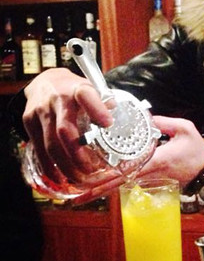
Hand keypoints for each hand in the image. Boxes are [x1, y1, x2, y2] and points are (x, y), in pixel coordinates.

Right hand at [23, 69, 113, 183]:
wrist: (44, 80)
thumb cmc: (73, 90)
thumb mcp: (91, 89)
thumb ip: (104, 104)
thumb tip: (116, 119)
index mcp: (77, 89)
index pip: (86, 96)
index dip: (97, 110)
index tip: (108, 124)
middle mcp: (57, 99)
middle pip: (65, 130)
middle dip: (78, 154)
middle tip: (90, 170)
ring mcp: (41, 111)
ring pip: (51, 144)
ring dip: (65, 165)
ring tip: (78, 179)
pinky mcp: (29, 121)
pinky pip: (38, 148)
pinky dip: (49, 166)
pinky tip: (59, 178)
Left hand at [72, 115, 203, 203]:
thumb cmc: (197, 152)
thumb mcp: (184, 129)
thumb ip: (163, 122)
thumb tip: (145, 118)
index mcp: (156, 160)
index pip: (127, 170)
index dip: (107, 178)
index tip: (90, 183)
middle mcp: (150, 174)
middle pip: (119, 184)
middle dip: (98, 192)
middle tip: (77, 198)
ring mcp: (150, 180)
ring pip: (122, 186)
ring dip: (103, 190)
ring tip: (82, 194)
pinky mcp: (152, 181)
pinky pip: (129, 183)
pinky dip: (114, 186)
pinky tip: (100, 186)